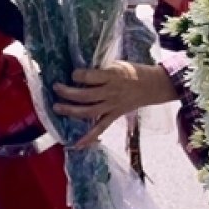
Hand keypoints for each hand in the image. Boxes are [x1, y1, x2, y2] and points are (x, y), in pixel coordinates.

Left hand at [52, 62, 177, 143]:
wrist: (152, 86)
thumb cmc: (133, 72)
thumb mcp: (118, 64)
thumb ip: (101, 70)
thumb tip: (80, 73)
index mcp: (112, 76)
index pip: (91, 77)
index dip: (78, 75)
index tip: (72, 74)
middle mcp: (111, 92)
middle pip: (86, 95)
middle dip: (68, 92)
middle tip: (56, 88)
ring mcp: (112, 106)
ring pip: (89, 111)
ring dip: (71, 111)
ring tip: (57, 107)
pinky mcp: (114, 115)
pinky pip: (100, 128)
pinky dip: (88, 137)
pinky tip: (76, 144)